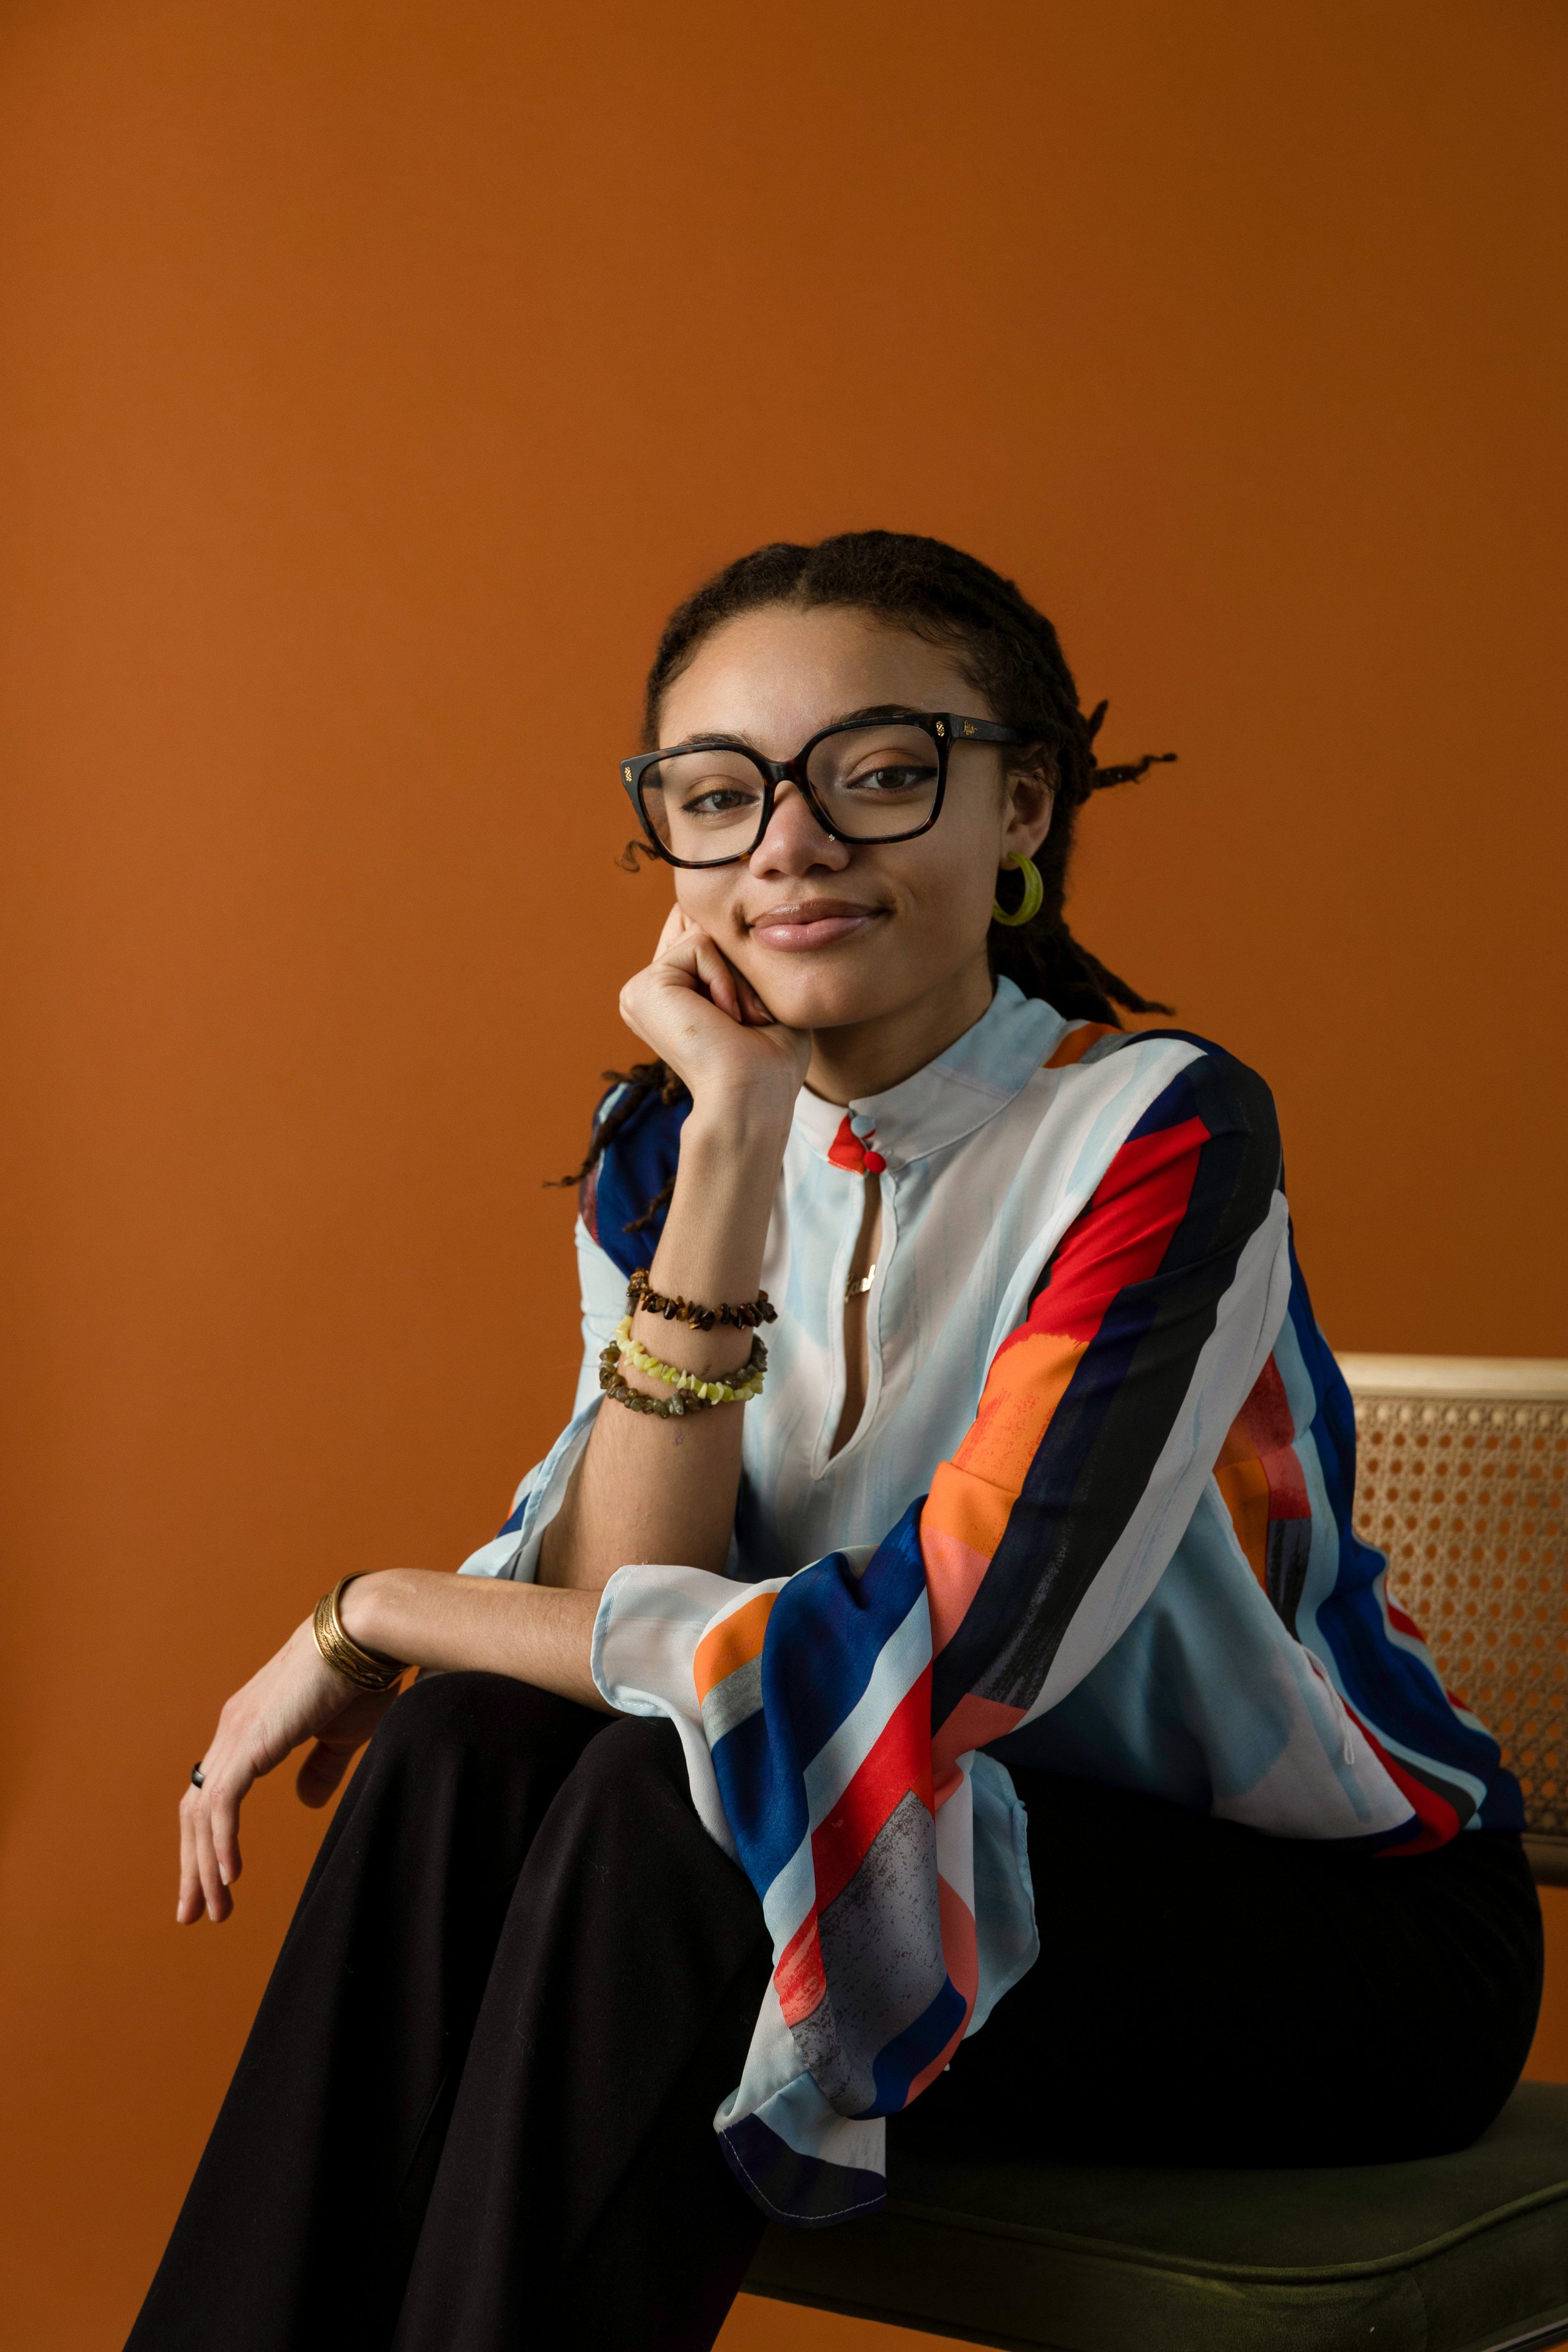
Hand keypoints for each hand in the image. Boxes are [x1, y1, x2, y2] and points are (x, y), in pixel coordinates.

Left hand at [178, 1620, 397, 1924]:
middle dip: (193, 1865)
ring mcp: (236, 1735)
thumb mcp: (340, 1736)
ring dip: (205, 1866)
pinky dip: (222, 1843)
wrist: (365, 1635)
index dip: (208, 1841)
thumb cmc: (360, 1679)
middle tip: (193, 1913)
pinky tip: (230, 1877)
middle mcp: (232, 1731)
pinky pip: (223, 1804)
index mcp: (249, 1727)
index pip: (213, 1795)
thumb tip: (305, 1802)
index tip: (214, 1884)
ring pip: (203, 1814)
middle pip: (196, 1811)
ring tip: (214, 1910)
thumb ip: (320, 1769)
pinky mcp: (250, 1741)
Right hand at [619, 906, 809, 1118]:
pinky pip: (700, 945)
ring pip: (705, 936)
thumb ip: (740, 956)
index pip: (702, 935)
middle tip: (747, 1019)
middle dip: (739, 966)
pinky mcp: (645, 986)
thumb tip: (730, 914)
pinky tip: (723, 1019)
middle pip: (703, 927)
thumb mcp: (759, 996)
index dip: (735, 953)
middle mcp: (649, 991)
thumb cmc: (769, 1061)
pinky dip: (725, 981)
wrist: (753, 1098)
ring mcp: (641, 988)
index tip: (751, 1010)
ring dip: (736, 979)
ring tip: (738, 1021)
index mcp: (669, 996)